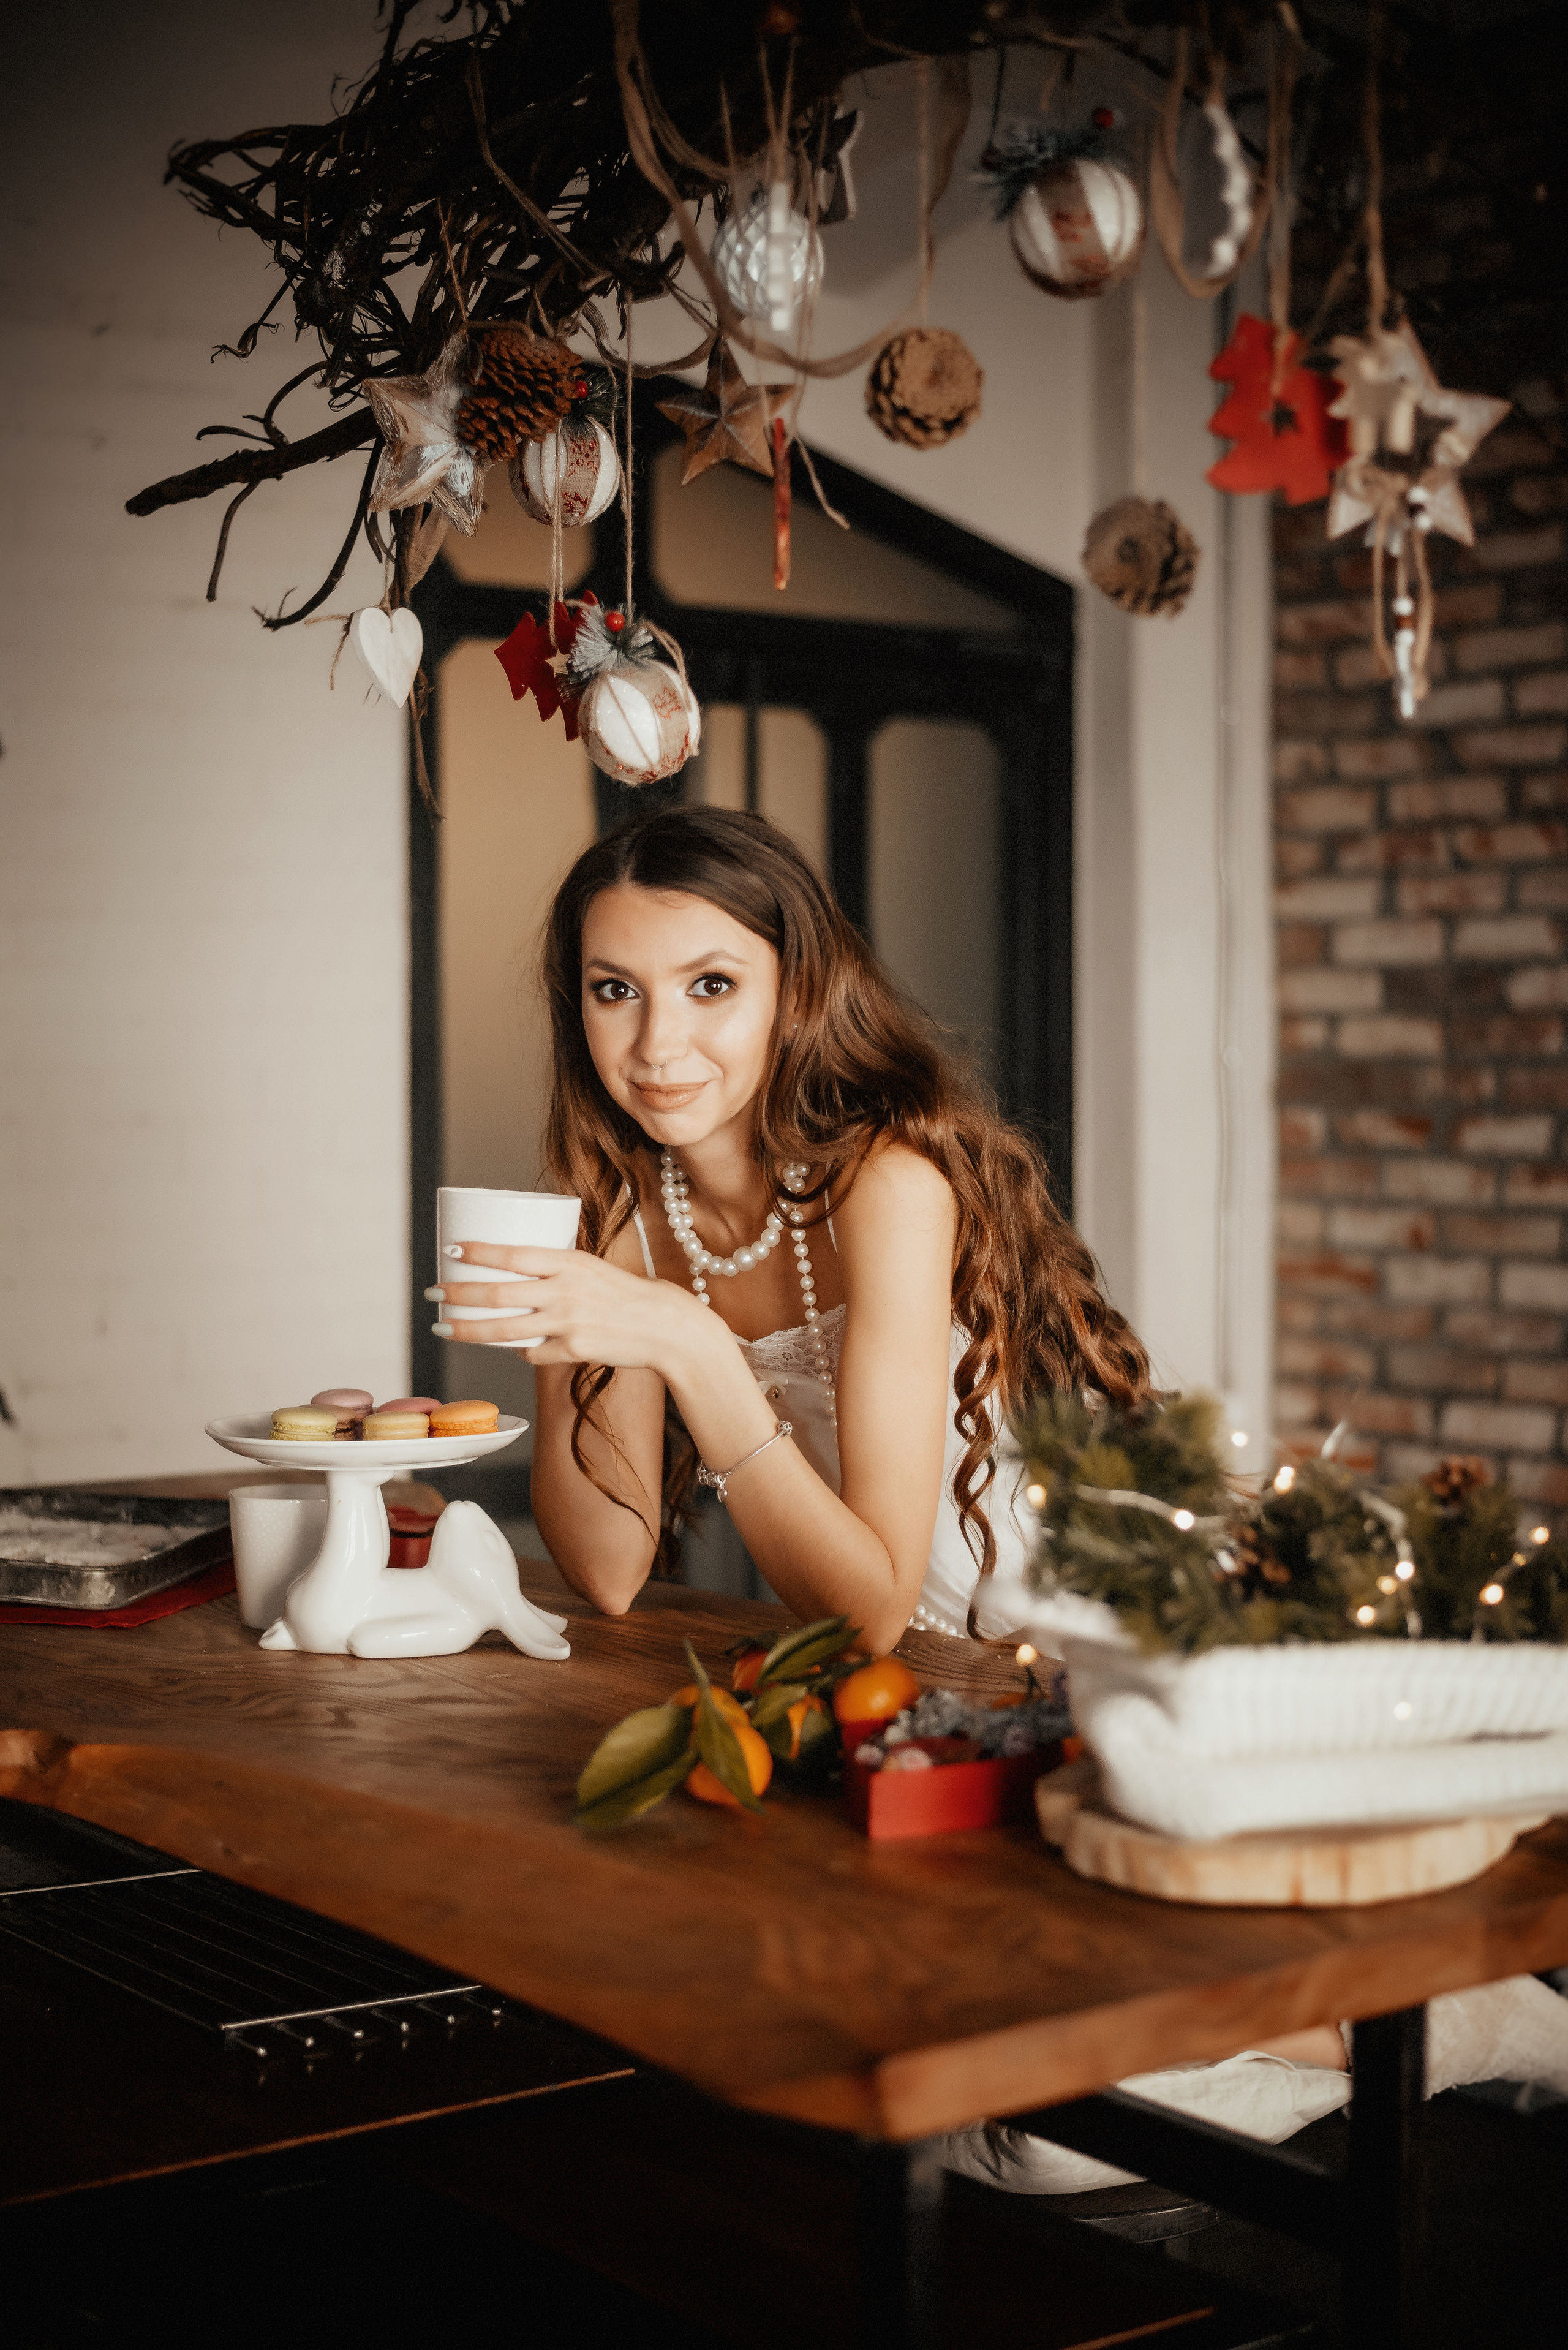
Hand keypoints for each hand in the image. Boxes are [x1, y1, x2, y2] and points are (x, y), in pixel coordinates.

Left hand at [428, 1243, 709, 1372]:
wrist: (666, 1326)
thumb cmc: (627, 1293)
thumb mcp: (591, 1268)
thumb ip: (556, 1271)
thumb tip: (516, 1277)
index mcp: (570, 1262)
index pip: (514, 1254)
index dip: (479, 1252)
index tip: (452, 1249)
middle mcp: (565, 1292)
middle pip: (498, 1294)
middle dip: (458, 1293)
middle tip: (433, 1290)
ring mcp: (567, 1323)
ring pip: (504, 1329)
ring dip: (467, 1328)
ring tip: (442, 1326)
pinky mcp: (572, 1351)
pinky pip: (532, 1352)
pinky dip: (521, 1349)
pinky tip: (520, 1345)